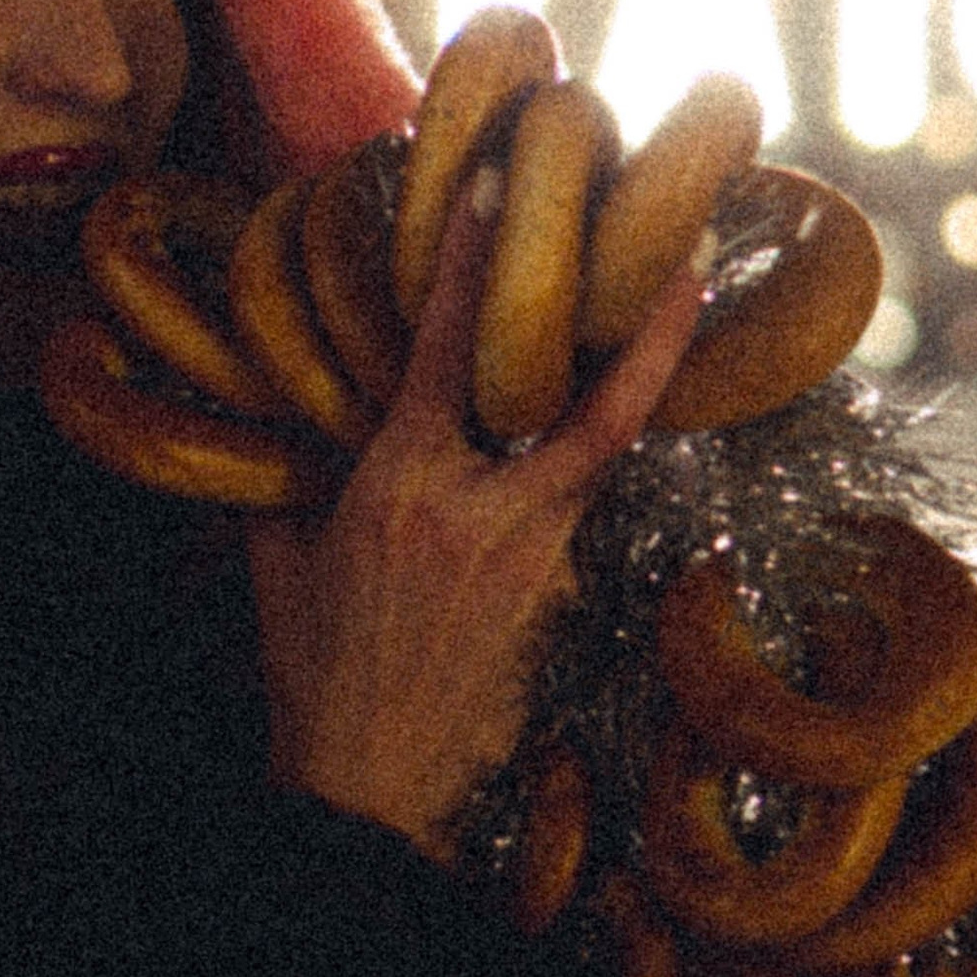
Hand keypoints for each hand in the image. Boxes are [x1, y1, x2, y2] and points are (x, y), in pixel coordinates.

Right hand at [245, 171, 708, 860]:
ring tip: (673, 315)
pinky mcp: (556, 598)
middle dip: (650, 335)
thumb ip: (304, 475)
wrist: (367, 786)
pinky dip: (580, 463)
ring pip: (600, 454)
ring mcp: (534, 559)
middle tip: (694, 259)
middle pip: (594, 411)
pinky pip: (575, 508)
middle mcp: (484, 512)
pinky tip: (584, 433)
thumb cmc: (313, 669)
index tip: (499, 190)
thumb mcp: (283, 557)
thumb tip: (307, 412)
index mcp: (403, 486)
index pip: (447, 352)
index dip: (474, 267)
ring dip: (632, 387)